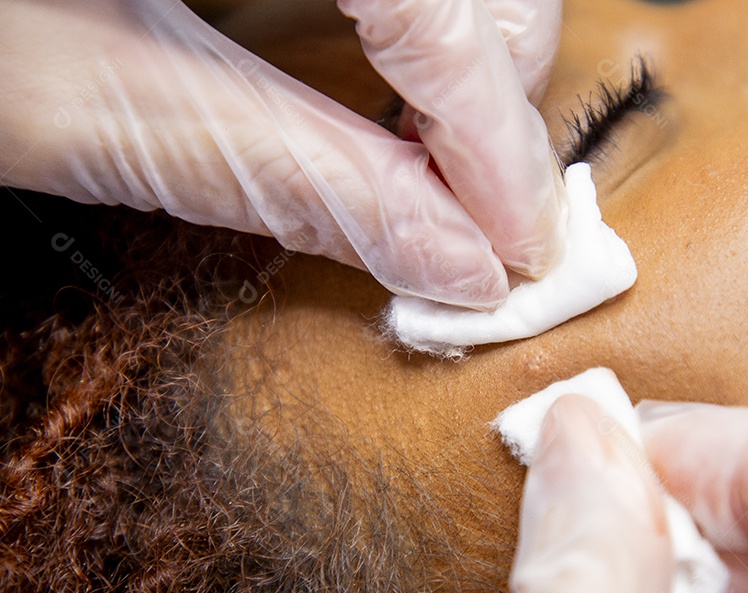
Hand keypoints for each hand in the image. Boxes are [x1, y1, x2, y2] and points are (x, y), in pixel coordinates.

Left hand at [0, 0, 563, 308]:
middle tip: (477, 221)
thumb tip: (444, 260)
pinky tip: (396, 93)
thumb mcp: (76, 97)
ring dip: (474, 64)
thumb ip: (283, 174)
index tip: (519, 246)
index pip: (437, 3)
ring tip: (440, 167)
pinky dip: (425, 30)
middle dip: (499, 101)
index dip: (496, 137)